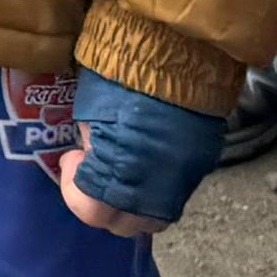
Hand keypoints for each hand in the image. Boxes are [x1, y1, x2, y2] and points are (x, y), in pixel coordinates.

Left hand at [45, 71, 221, 237]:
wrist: (179, 50)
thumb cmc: (122, 75)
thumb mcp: (90, 112)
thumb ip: (90, 146)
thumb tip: (89, 159)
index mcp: (122, 171)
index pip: (92, 212)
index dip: (74, 191)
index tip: (73, 159)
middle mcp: (157, 186)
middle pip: (125, 225)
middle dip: (102, 206)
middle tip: (92, 172)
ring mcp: (185, 178)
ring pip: (154, 218)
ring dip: (131, 205)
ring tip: (119, 172)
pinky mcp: (203, 165)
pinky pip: (175, 194)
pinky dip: (155, 190)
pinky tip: (143, 164)